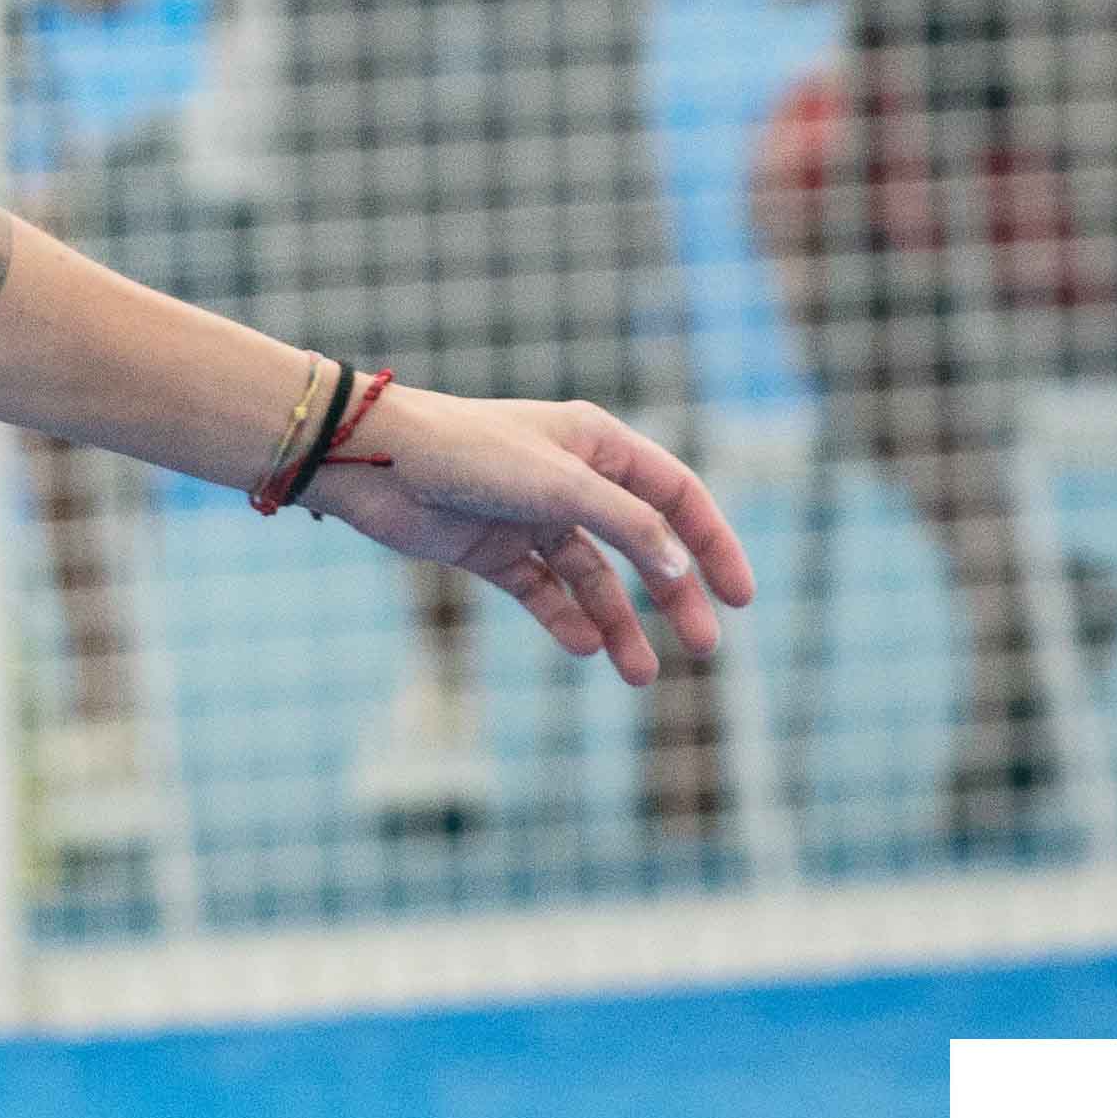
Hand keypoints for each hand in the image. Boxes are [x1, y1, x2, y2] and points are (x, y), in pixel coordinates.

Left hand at [301, 387, 756, 686]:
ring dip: (618, 624)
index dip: (713, 543)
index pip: (676, 495)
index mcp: (596, 444)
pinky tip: (582, 648)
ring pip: (593, 578)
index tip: (741, 598)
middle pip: (642, 543)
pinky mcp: (493, 549)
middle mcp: (570, 478)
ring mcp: (531, 516)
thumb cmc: (469, 454)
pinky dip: (564, 620)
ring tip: (639, 674)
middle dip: (675, 596)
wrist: (376, 465)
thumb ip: (628, 526)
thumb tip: (682, 571)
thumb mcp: (562, 487)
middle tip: (705, 648)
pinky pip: (543, 592)